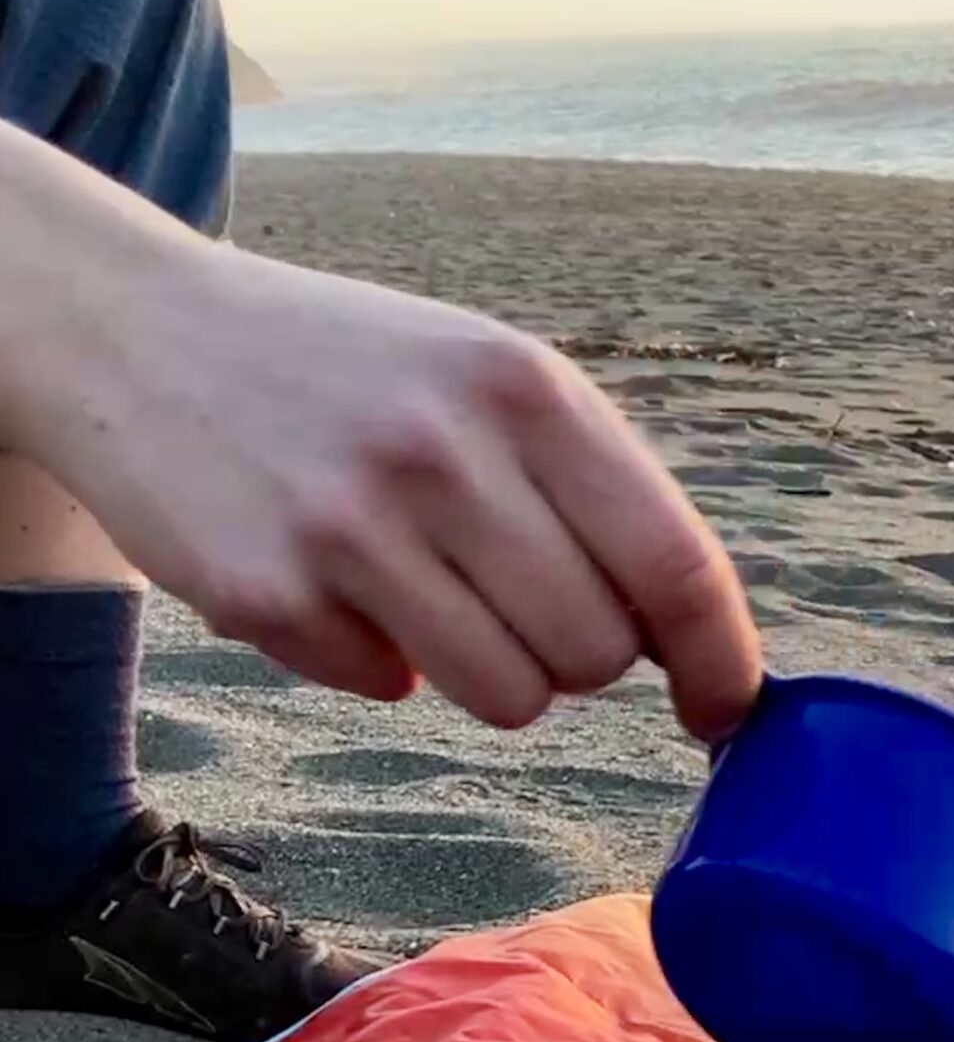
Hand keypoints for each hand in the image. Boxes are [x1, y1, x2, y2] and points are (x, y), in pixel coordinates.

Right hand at [3, 178, 759, 738]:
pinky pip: (391, 691)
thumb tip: (694, 639)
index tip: (726, 709)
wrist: (139, 332)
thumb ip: (596, 490)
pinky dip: (376, 660)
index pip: (675, 566)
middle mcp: (444, 454)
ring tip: (431, 590)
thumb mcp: (491, 380)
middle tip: (516, 597)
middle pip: (597, 654)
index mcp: (526, 391)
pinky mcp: (265, 593)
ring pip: (511, 697)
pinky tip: (332, 578)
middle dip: (578, 654)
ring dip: (490, 672)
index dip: (720, 661)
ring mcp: (348, 527)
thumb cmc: (358, 374)